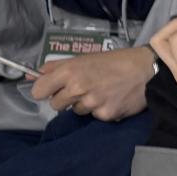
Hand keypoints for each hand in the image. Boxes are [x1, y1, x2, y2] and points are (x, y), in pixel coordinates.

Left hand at [28, 46, 155, 121]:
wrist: (146, 70)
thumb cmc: (113, 62)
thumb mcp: (82, 58)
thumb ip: (54, 67)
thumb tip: (30, 75)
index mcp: (69, 71)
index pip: (38, 91)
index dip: (45, 91)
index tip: (52, 89)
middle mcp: (78, 88)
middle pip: (55, 105)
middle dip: (65, 99)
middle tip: (82, 88)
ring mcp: (92, 104)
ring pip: (76, 111)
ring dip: (84, 104)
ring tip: (101, 91)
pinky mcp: (106, 115)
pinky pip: (94, 117)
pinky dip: (101, 110)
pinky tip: (112, 99)